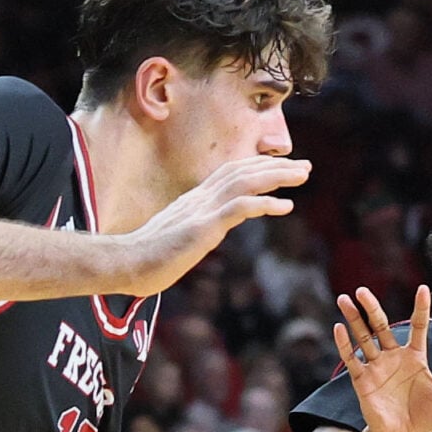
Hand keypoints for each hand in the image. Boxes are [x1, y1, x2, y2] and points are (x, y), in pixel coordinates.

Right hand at [116, 156, 310, 294]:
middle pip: (242, 171)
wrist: (126, 264)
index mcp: (196, 200)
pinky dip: (264, 203)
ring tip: (302, 176)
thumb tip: (207, 230)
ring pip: (244, 182)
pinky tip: (285, 206)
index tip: (284, 169)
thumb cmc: (150, 257)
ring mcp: (201, 210)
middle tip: (305, 167)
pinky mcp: (202, 227)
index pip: (232, 173)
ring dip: (276, 177)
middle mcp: (200, 198)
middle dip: (276, 167)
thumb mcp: (180, 238)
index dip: (259, 168)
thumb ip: (197, 229)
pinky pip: (238, 208)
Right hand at [333, 284, 431, 431]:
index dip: (421, 308)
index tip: (423, 288)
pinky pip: (352, 359)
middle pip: (381, 326)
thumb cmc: (427, 415)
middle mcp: (394, 356)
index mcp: (416, 356)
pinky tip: (338, 328)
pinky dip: (345, 345)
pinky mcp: (363, 380)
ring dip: (354, 320)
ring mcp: (377, 367)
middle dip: (372, 308)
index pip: (419, 326)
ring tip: (344, 299)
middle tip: (362, 291)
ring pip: (364, 338)